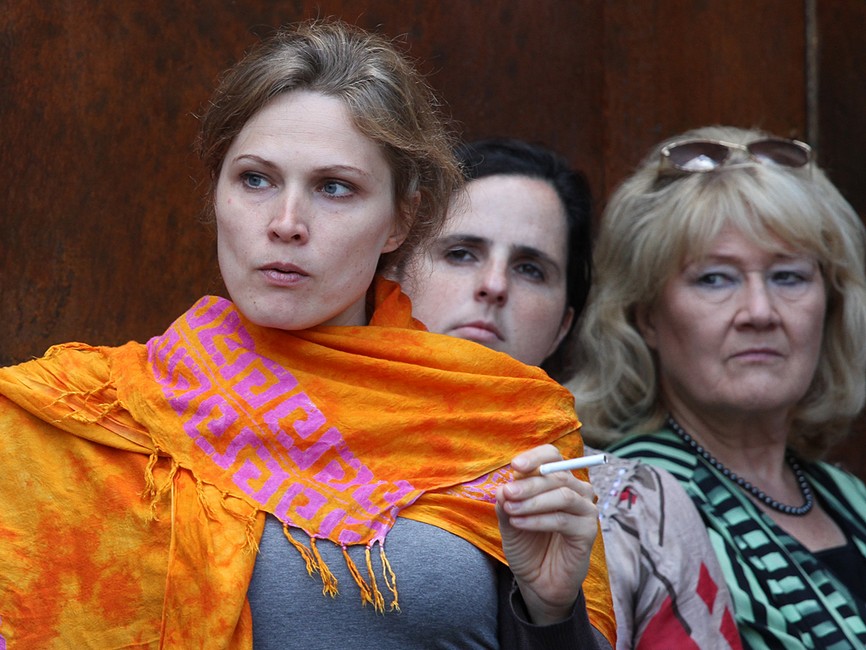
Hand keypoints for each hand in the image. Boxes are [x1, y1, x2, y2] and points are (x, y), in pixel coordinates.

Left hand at [496, 444, 597, 624]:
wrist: (538, 580)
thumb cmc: (527, 543)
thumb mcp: (510, 520)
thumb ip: (507, 503)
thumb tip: (503, 487)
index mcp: (558, 480)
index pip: (552, 456)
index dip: (535, 457)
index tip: (514, 465)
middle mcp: (577, 491)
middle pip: (557, 475)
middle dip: (528, 483)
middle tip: (507, 493)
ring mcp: (586, 510)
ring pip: (563, 495)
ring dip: (533, 502)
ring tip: (511, 510)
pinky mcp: (588, 531)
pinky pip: (563, 519)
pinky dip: (538, 520)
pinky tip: (520, 523)